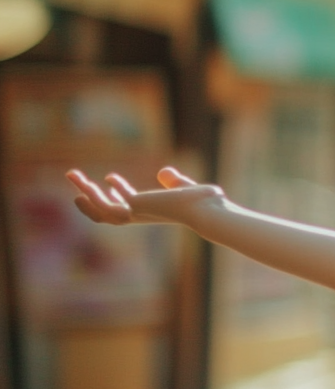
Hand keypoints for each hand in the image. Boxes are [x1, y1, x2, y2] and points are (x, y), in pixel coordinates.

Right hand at [66, 167, 223, 226]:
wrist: (209, 211)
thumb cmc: (203, 203)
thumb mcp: (183, 187)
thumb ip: (174, 181)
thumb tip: (164, 173)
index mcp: (149, 212)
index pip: (124, 207)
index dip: (114, 194)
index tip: (108, 179)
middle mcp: (140, 216)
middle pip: (105, 211)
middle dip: (89, 197)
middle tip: (77, 182)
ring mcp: (136, 214)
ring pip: (101, 209)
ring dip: (84, 192)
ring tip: (72, 175)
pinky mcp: (135, 208)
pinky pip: (107, 204)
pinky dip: (96, 194)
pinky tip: (96, 181)